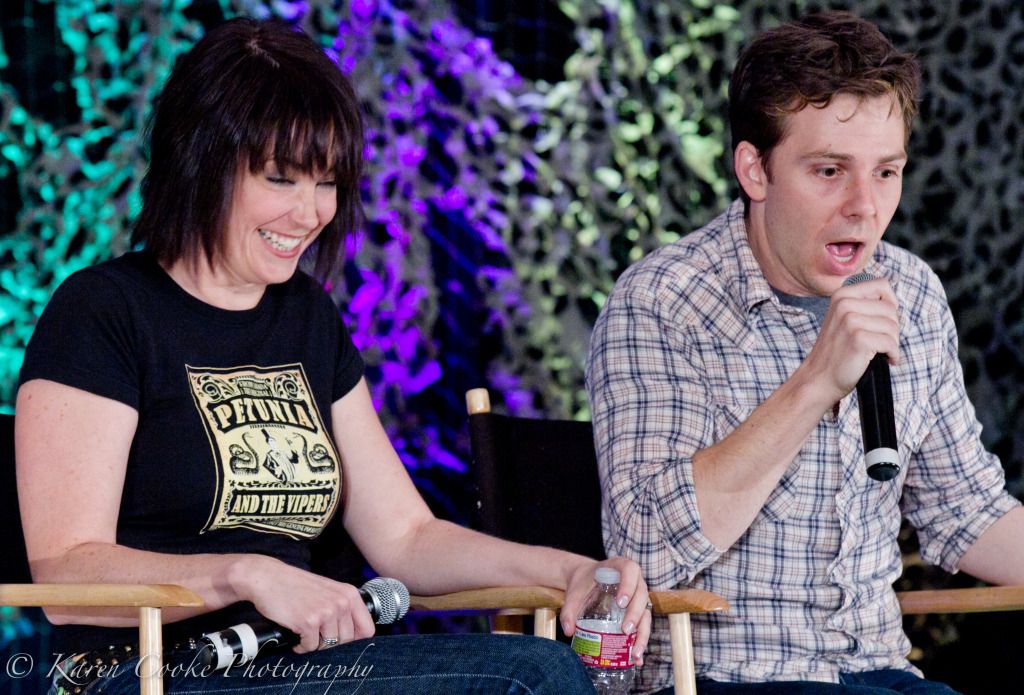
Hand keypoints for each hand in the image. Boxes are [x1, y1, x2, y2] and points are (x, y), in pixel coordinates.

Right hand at [231, 555, 375, 652]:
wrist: (268, 578)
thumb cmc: (296, 586)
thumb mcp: (328, 591)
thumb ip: (343, 608)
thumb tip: (355, 636)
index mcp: (350, 594)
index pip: (368, 630)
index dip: (355, 639)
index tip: (341, 640)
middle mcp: (341, 603)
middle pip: (347, 641)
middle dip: (330, 641)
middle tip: (316, 634)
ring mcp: (326, 612)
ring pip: (329, 645)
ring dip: (315, 644)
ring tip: (305, 632)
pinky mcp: (309, 622)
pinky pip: (310, 647)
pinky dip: (301, 645)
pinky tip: (295, 635)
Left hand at [561, 557, 651, 666]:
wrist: (586, 580)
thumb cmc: (583, 582)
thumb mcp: (574, 591)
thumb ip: (569, 608)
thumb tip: (568, 630)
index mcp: (620, 567)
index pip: (630, 570)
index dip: (628, 586)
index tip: (621, 603)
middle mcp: (635, 580)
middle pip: (641, 595)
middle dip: (635, 614)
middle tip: (625, 630)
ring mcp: (639, 596)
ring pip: (646, 613)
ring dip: (642, 633)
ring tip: (634, 652)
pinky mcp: (638, 611)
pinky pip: (643, 625)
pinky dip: (640, 641)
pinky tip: (637, 658)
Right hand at [802, 277, 899, 404]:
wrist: (819, 377)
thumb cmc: (836, 350)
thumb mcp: (844, 318)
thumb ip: (863, 304)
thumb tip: (893, 300)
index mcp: (842, 295)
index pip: (882, 284)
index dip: (890, 302)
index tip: (883, 320)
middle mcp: (845, 304)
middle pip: (891, 308)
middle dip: (892, 328)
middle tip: (879, 341)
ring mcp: (850, 321)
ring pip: (893, 326)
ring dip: (892, 343)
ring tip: (878, 351)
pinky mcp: (859, 339)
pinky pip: (891, 343)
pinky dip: (893, 355)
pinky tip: (884, 360)